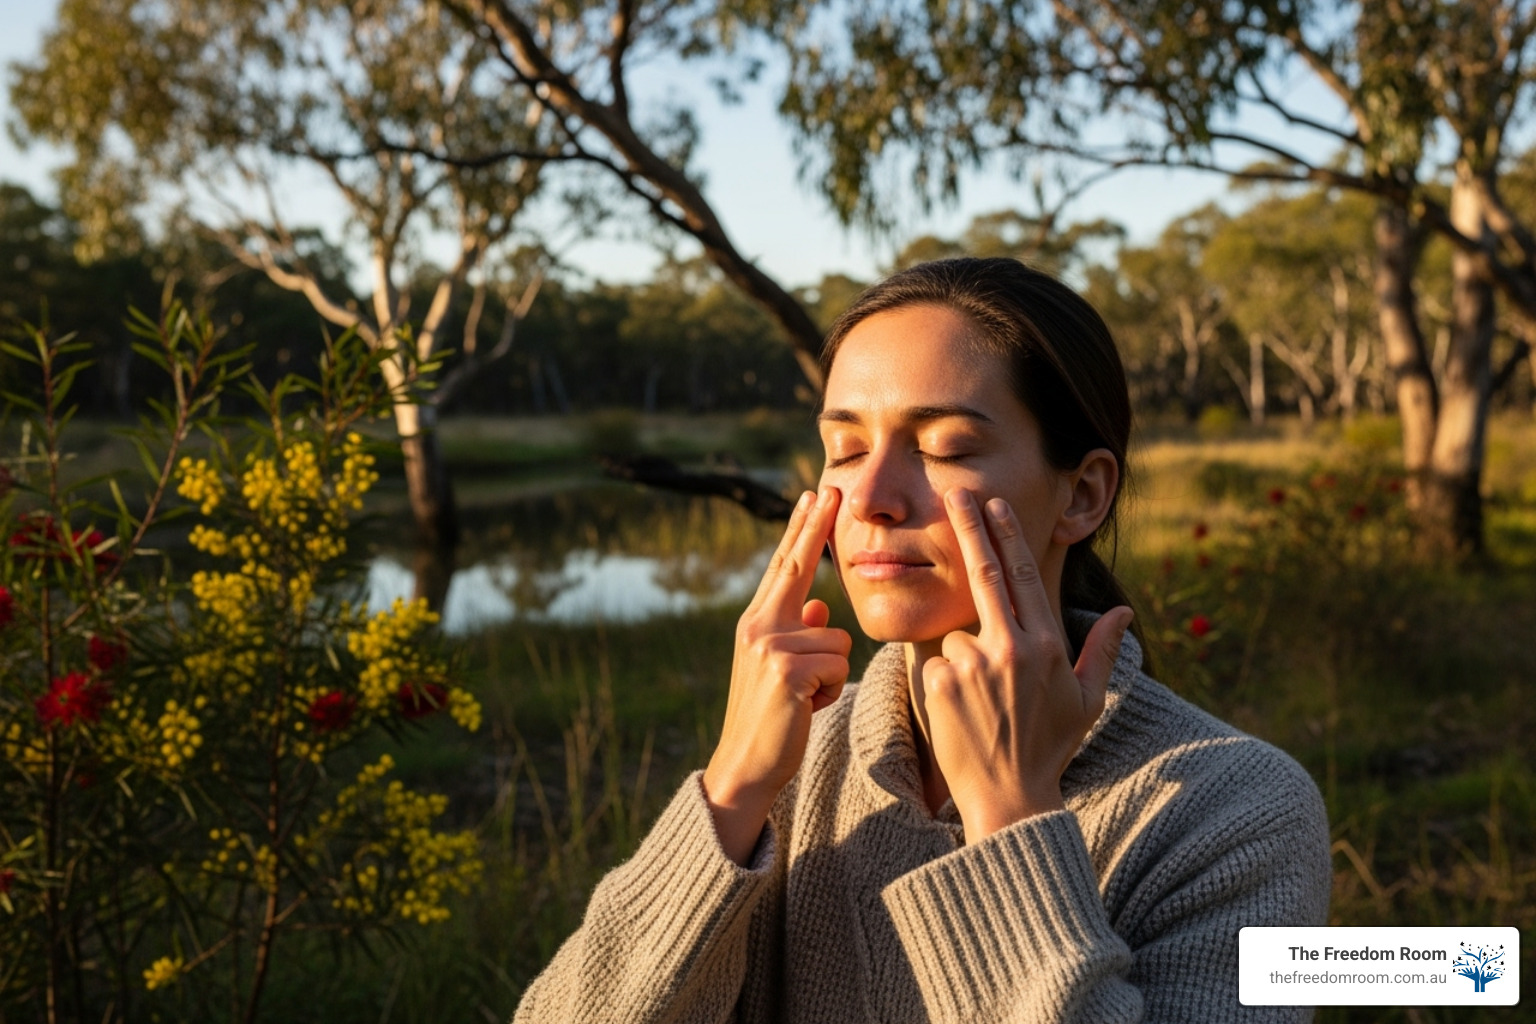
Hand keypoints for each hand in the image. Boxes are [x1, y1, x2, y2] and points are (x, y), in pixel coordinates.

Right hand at [703, 486, 850, 863]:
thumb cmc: (772, 719)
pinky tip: (806, 709)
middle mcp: (758, 626)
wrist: (746, 766)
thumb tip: (822, 607)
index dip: (800, 530)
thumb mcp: (783, 670)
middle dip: (814, 526)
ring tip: (805, 699)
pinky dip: (831, 691)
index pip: (784, 566)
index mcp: (757, 622)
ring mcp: (769, 646)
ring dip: (833, 674)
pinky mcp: (786, 670)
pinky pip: (838, 665)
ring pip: (838, 638)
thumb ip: (800, 633)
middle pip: (797, 567)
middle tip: (829, 487)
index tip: (813, 495)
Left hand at [921, 488, 1132, 843]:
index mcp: (1045, 645)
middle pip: (982, 575)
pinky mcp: (941, 685)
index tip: (993, 504)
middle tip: (954, 494)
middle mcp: (1010, 648)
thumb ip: (1102, 650)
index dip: (1005, 537)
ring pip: (954, 637)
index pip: (1021, 578)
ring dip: (960, 659)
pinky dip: (942, 680)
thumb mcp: (1087, 701)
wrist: (1010, 799)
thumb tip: (1124, 609)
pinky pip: (933, 665)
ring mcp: (973, 666)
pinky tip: (961, 714)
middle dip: (968, 529)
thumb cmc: (1049, 747)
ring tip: (980, 705)